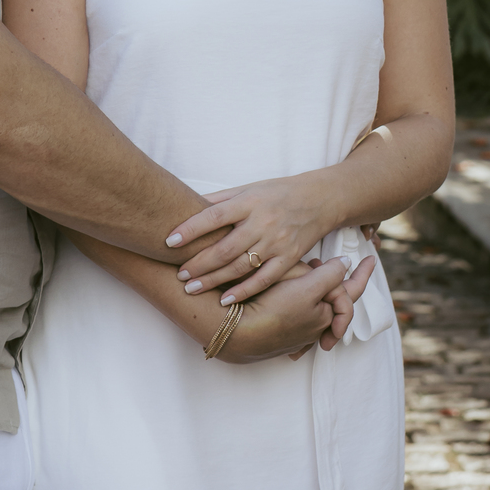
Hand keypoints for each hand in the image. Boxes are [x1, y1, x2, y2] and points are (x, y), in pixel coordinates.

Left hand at [167, 174, 335, 302]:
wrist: (319, 200)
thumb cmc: (276, 193)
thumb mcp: (247, 189)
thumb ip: (219, 200)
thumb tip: (185, 204)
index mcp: (248, 201)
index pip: (214, 215)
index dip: (191, 228)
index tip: (169, 241)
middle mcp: (262, 222)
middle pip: (225, 248)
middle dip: (199, 263)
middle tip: (178, 274)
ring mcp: (276, 242)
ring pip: (241, 266)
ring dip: (214, 280)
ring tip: (191, 288)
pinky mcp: (289, 259)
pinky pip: (264, 279)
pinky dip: (244, 291)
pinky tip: (225, 300)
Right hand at [215, 254, 375, 364]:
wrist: (237, 332)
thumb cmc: (271, 306)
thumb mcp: (304, 284)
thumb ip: (329, 274)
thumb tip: (345, 264)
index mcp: (325, 313)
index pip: (350, 291)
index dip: (362, 273)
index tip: (371, 259)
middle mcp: (315, 327)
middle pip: (333, 299)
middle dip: (332, 280)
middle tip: (324, 262)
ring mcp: (298, 334)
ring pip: (315, 308)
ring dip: (314, 291)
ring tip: (305, 271)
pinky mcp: (281, 338)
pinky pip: (298, 322)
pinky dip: (300, 309)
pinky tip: (290, 299)